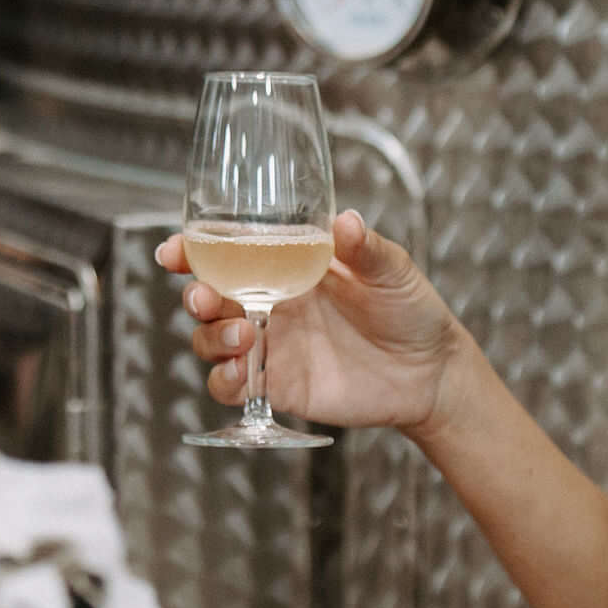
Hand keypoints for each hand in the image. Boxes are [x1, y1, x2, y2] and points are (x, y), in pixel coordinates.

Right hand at [157, 211, 472, 440]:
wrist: (432, 373)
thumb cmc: (411, 309)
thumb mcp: (393, 271)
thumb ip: (366, 249)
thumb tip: (344, 220)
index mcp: (287, 265)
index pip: (228, 252)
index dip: (194, 250)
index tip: (175, 250)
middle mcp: (270, 302)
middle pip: (208, 296)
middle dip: (195, 295)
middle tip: (206, 298)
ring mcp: (271, 346)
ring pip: (212, 340)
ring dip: (212, 338)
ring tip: (245, 336)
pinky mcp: (277, 385)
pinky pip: (232, 386)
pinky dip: (226, 381)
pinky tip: (242, 374)